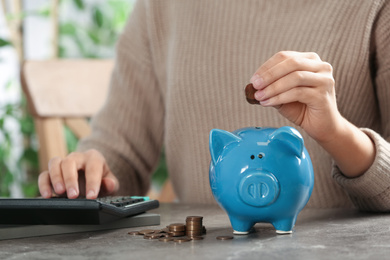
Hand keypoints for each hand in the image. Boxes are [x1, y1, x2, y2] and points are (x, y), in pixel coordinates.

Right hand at [38, 149, 118, 198]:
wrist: (92, 180)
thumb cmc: (102, 180)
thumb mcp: (110, 183)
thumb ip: (111, 184)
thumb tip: (109, 184)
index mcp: (94, 158)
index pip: (93, 167)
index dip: (92, 182)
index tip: (91, 196)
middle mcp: (77, 157)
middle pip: (70, 162)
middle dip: (71, 179)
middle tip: (73, 195)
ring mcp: (63, 163)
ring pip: (55, 163)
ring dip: (56, 178)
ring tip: (59, 192)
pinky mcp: (52, 172)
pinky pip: (44, 174)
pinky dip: (43, 184)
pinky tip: (47, 195)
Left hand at [250, 51, 374, 176]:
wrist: (323, 127)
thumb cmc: (303, 109)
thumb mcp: (283, 94)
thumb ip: (271, 86)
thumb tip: (253, 85)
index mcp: (310, 60)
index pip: (284, 57)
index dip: (267, 67)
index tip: (253, 79)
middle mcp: (321, 66)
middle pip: (291, 63)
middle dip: (269, 74)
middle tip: (255, 85)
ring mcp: (324, 80)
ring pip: (294, 77)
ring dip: (273, 87)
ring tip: (260, 96)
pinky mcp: (322, 95)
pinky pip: (297, 92)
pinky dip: (279, 97)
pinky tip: (269, 103)